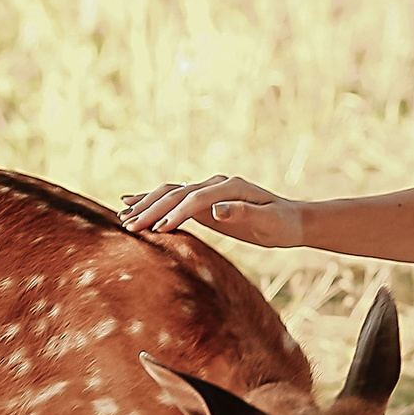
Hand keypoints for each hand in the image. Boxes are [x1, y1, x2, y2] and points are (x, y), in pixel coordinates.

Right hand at [119, 175, 304, 246]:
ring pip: (170, 194)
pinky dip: (152, 201)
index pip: (197, 200)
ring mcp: (207, 192)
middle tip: (130, 226)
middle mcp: (215, 185)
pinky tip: (132, 203)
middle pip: (177, 194)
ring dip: (146, 204)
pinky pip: (173, 200)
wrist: (290, 220)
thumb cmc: (282, 223)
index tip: (160, 229)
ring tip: (123, 217)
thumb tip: (217, 210)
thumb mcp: (269, 221)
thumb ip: (244, 213)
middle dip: (152, 209)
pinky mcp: (203, 203)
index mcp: (230, 187)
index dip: (178, 213)